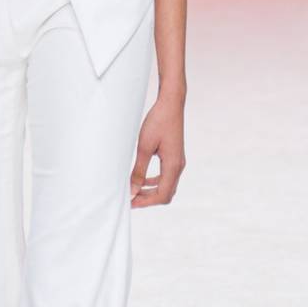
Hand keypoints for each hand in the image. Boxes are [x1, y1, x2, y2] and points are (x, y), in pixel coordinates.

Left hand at [130, 89, 185, 206]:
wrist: (171, 104)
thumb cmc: (158, 122)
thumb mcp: (144, 147)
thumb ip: (138, 171)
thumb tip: (132, 190)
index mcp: (173, 166)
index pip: (162, 195)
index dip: (145, 202)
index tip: (129, 202)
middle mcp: (178, 167)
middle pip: (166, 194)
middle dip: (147, 199)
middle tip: (129, 199)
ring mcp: (178, 162)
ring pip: (166, 186)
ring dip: (150, 191)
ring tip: (133, 191)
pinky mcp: (175, 157)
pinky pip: (166, 177)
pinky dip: (154, 182)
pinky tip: (142, 180)